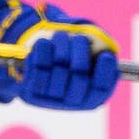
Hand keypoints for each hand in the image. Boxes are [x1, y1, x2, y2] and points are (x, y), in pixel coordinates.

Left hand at [5, 5, 119, 109]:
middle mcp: (71, 103)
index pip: (101, 88)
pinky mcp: (31, 92)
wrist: (36, 79)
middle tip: (81, 37)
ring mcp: (50, 100)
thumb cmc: (70, 67)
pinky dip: (43, 51)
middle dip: (81, 51)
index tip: (106, 55)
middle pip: (80, 77)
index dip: (105, 72)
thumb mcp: (88, 64)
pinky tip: (45, 43)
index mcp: (91, 99)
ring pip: (59, 67)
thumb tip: (105, 54)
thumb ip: (99, 59)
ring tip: (61, 35)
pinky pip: (38, 67)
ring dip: (61, 45)